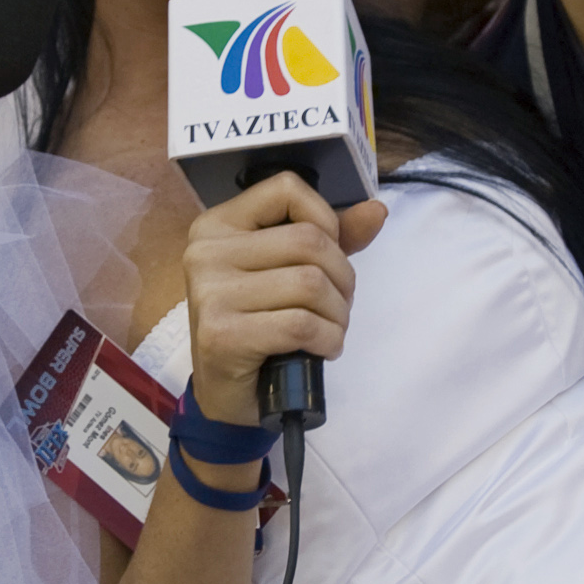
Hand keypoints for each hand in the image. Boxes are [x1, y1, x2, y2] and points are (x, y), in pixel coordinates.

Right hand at [183, 173, 386, 426]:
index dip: (326, 220)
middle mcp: (206, 251)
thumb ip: (332, 239)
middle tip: (337, 308)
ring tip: (328, 331)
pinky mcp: (222, 333)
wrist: (227, 393)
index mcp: (218, 226)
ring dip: (338, 315)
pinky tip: (320, 350)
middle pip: (309, 240)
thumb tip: (376, 210)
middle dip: (343, 279)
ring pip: (310, 283)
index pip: (287, 190)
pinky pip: (301, 324)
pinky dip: (327, 339)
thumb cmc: (260, 326)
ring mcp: (210, 292)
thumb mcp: (291, 273)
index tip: (327, 257)